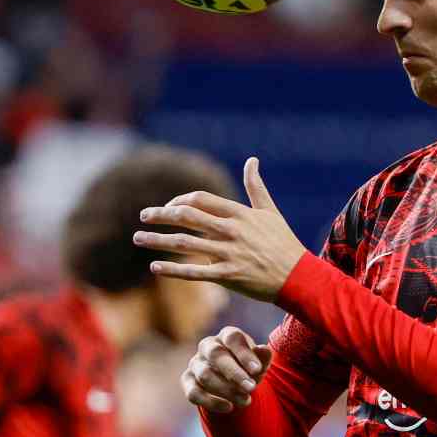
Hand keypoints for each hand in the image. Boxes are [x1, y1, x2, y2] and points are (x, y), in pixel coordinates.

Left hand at [133, 157, 306, 301]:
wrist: (298, 276)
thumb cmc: (283, 242)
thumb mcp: (270, 211)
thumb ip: (256, 186)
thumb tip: (252, 160)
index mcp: (240, 214)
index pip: (201, 199)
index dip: (179, 200)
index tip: (168, 207)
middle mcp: (231, 231)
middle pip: (187, 218)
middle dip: (160, 215)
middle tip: (143, 216)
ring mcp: (229, 254)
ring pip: (185, 244)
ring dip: (157, 240)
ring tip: (137, 238)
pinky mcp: (228, 276)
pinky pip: (194, 272)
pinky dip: (172, 270)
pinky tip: (154, 266)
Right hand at [181, 326, 273, 413]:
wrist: (234, 383)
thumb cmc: (248, 368)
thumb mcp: (259, 363)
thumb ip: (262, 357)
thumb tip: (264, 350)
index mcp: (227, 335)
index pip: (233, 338)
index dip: (244, 354)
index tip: (257, 370)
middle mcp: (208, 346)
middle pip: (216, 354)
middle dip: (234, 373)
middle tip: (251, 388)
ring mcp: (195, 363)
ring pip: (205, 375)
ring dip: (226, 390)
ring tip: (246, 400)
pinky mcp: (187, 381)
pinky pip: (193, 392)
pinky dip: (211, 402)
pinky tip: (229, 407)